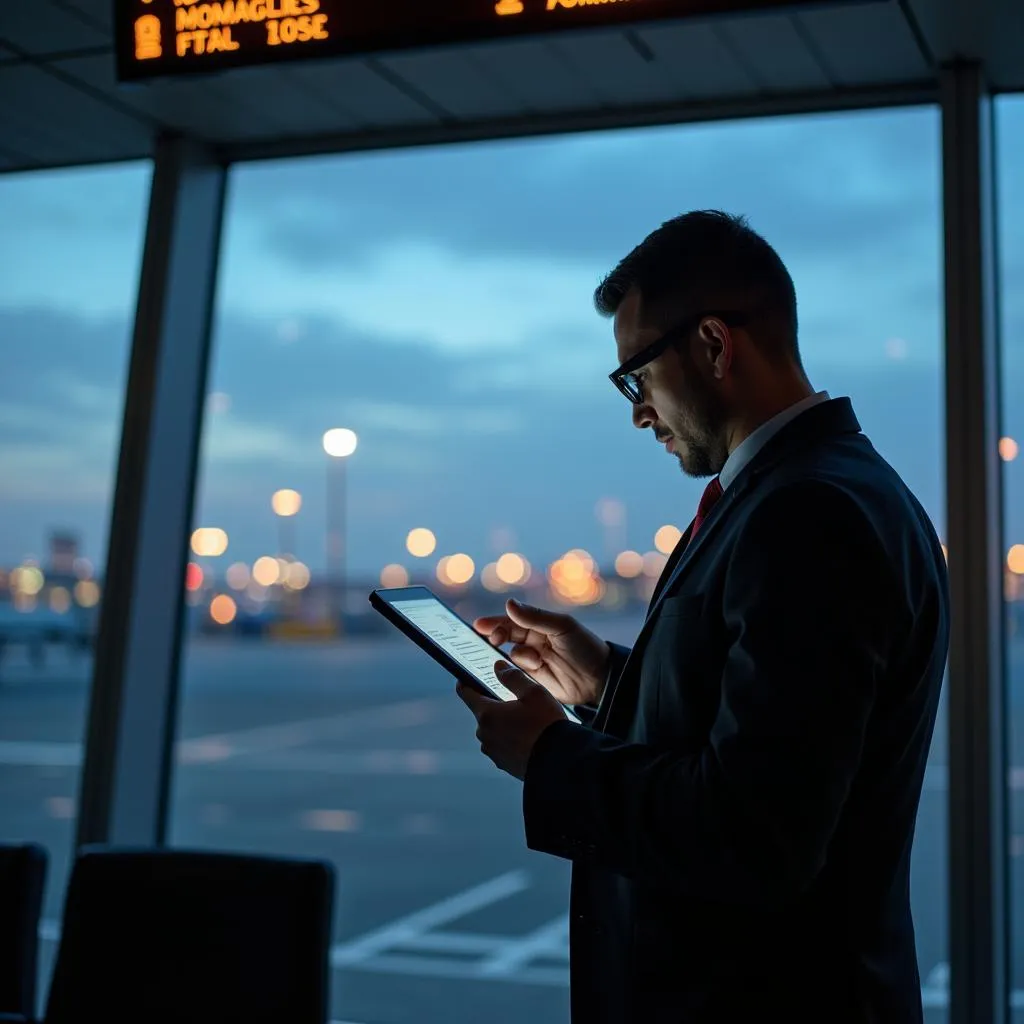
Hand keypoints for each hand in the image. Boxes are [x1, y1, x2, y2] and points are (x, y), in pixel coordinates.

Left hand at [457, 662, 568, 779]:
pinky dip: (510, 740)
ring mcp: (493, 751)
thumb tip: (498, 667)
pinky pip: (502, 746)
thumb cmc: (546, 724)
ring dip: (503, 724)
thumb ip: (513, 677)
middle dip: (495, 705)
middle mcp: (484, 734)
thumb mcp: (533, 692)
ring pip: (493, 730)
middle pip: (483, 712)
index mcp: (487, 714)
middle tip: (515, 700)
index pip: (466, 693)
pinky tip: (529, 738)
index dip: (465, 681)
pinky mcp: (503, 764)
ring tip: (527, 721)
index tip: (466, 676)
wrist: (559, 761)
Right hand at [474, 598, 609, 706]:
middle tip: (493, 640)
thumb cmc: (585, 647)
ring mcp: (533, 661)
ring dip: (519, 656)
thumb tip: (509, 604)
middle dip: (497, 636)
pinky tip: (532, 670)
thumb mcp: (562, 626)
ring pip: (511, 655)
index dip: (495, 621)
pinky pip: (516, 674)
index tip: (480, 625)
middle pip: (506, 636)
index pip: (512, 620)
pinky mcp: (533, 680)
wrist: (601, 679)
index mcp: (540, 625)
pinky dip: (518, 672)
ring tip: (536, 661)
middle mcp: (534, 641)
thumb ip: (535, 617)